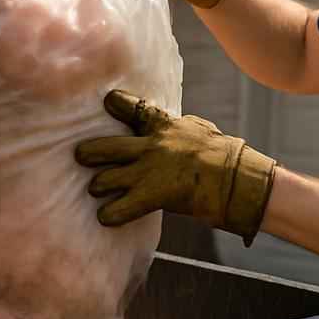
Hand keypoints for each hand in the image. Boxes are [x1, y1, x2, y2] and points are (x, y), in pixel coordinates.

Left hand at [74, 90, 276, 243]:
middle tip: (79, 155)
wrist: (239, 178)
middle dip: (89, 152)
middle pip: (108, 147)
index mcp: (166, 126)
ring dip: (99, 185)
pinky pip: (121, 207)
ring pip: (107, 178)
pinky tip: (105, 218)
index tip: (107, 100)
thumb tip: (180, 127)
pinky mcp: (153, 194)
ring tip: (95, 190)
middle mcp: (152, 146)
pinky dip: (111, 214)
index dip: (118, 104)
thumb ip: (183, 130)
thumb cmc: (228, 157)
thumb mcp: (202, 132)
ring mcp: (149, 171)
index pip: (136, 109)